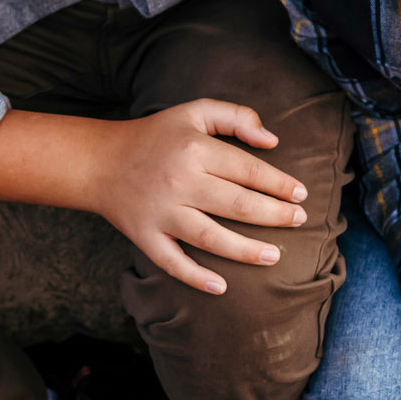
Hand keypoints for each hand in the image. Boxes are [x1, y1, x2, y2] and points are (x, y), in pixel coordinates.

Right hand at [93, 100, 312, 292]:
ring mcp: (162, 213)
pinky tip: (221, 287)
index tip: (301, 194)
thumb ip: (236, 117)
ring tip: (274, 256)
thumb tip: (273, 140)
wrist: (99, 161)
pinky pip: (172, 262)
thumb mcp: (194, 112)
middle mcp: (180, 182)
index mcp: (195, 150)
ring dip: (246, 251)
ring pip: (211, 237)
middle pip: (238, 205)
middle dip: (275, 216)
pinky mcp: (144, 236)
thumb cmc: (156, 135)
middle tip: (300, 222)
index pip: (249, 171)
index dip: (280, 184)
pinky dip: (196, 277)